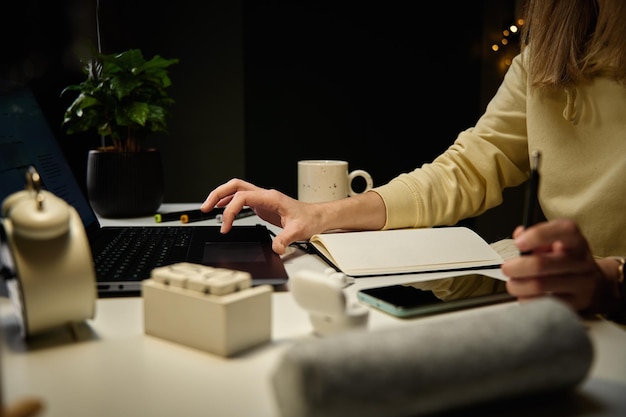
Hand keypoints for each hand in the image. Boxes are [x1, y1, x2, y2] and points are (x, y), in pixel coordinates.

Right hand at [201, 178, 325, 254]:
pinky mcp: (262, 205)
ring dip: (221, 196)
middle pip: (235, 186)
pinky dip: (229, 202)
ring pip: (236, 190)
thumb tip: (275, 248)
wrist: (317, 216)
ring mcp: (263, 199)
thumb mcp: (299, 231)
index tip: (225, 227)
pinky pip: (241, 199)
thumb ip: (285, 239)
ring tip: (208, 207)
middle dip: (217, 194)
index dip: (230, 211)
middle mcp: (265, 195)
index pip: (242, 197)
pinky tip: (223, 210)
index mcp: (271, 198)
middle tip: (205, 207)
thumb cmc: (310, 219)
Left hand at [501, 218, 609, 312]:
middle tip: (506, 268)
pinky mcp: (575, 303)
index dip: (538, 235)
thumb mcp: (554, 242)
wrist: (592, 285)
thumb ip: (536, 236)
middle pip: (542, 264)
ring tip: (513, 283)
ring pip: (539, 286)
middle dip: (515, 267)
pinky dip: (526, 299)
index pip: (565, 231)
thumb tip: (519, 235)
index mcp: (575, 241)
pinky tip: (524, 295)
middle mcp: (581, 261)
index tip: (518, 243)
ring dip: (517, 285)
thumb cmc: (564, 260)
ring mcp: (581, 284)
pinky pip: (542, 303)